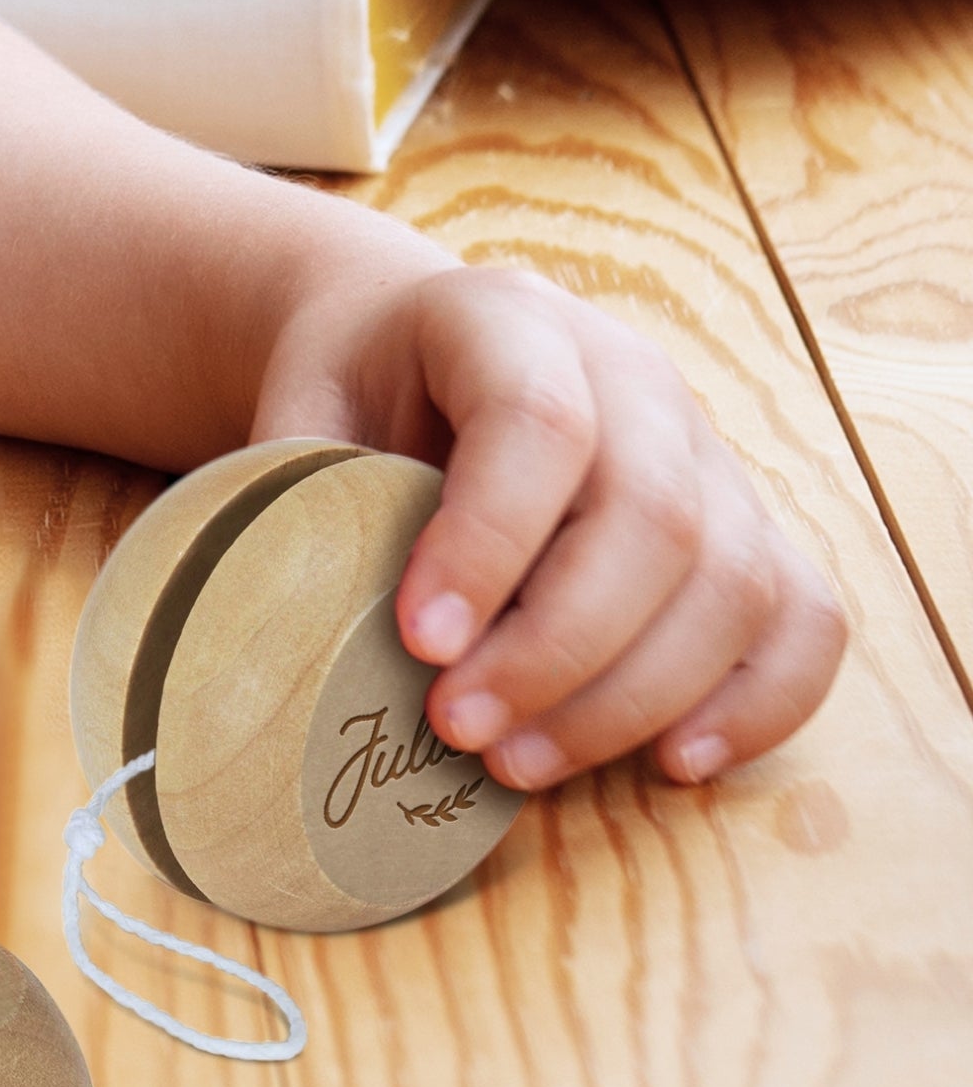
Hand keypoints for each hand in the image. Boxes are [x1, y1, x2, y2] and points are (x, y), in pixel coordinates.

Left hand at [254, 243, 845, 790]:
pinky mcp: (745, 523)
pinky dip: (757, 699)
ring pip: (731, 578)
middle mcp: (632, 374)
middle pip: (652, 516)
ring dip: (631, 696)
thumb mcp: (297, 413)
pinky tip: (674, 762)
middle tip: (457, 729)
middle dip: (556, 649)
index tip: (420, 644)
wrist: (406, 344)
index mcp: (507, 319)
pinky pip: (801, 614)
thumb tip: (284, 636)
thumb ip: (296, 499)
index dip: (487, 543)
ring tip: (517, 767)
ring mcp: (703, 447)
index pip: (537, 425)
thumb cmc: (347, 394)